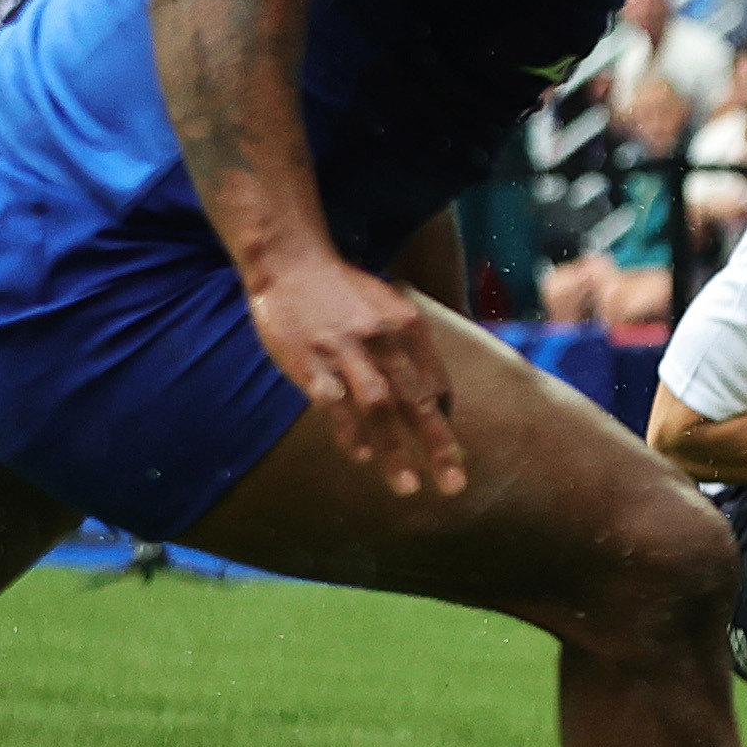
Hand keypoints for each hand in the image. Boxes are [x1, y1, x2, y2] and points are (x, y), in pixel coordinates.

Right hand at [243, 250, 464, 497]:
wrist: (291, 259)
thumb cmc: (342, 291)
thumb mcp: (389, 309)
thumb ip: (409, 350)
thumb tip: (432, 396)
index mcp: (409, 327)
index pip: (437, 385)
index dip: (443, 422)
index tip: (447, 453)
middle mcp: (384, 339)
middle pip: (418, 401)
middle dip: (438, 447)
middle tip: (454, 486)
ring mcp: (346, 349)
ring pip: (379, 406)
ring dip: (395, 449)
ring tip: (407, 487)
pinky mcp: (309, 358)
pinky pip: (333, 400)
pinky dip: (348, 429)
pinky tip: (360, 456)